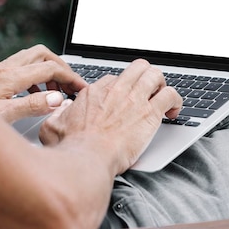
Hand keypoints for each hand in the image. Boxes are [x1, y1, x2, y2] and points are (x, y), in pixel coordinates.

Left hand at [0, 45, 86, 122]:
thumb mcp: (3, 116)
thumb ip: (32, 106)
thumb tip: (59, 99)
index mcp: (11, 77)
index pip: (51, 68)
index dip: (71, 77)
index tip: (82, 89)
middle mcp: (6, 69)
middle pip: (43, 53)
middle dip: (62, 66)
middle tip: (70, 84)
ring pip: (32, 58)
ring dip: (48, 70)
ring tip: (56, 92)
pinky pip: (22, 68)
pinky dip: (35, 77)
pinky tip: (35, 95)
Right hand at [39, 59, 181, 173]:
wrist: (87, 160)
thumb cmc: (70, 149)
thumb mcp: (52, 127)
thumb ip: (57, 115)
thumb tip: (60, 112)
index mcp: (95, 92)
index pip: (116, 79)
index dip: (123, 89)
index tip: (126, 101)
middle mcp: (117, 90)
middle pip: (138, 68)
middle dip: (146, 77)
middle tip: (149, 92)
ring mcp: (135, 99)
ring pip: (156, 75)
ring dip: (162, 85)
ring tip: (163, 98)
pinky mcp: (150, 113)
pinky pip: (171, 95)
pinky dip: (176, 100)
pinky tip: (174, 111)